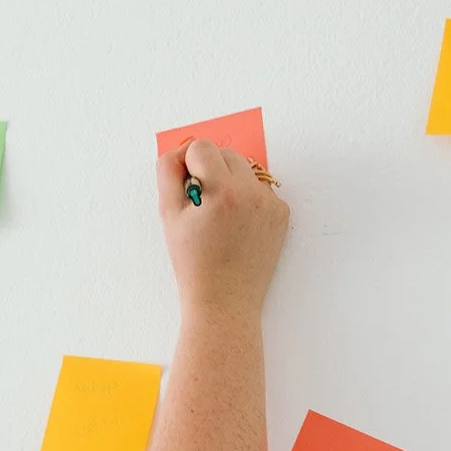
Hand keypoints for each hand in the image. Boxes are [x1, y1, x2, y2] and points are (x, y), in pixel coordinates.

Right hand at [157, 140, 288, 319]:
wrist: (224, 303)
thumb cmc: (193, 264)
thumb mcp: (169, 217)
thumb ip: (169, 173)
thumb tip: (181, 150)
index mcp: (222, 191)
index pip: (202, 147)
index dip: (188, 164)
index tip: (186, 188)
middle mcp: (251, 192)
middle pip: (226, 153)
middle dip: (210, 171)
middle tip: (200, 206)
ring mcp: (270, 203)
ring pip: (244, 170)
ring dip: (229, 183)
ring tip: (219, 218)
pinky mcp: (281, 215)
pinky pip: (260, 191)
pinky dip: (247, 201)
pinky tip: (237, 227)